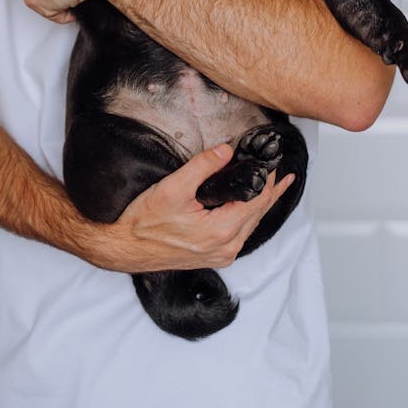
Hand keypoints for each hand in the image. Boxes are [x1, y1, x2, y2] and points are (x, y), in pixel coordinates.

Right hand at [97, 143, 295, 273]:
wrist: (125, 248)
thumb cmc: (144, 224)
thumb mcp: (173, 188)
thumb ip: (203, 166)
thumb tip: (226, 151)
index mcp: (220, 232)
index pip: (257, 201)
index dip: (269, 182)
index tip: (276, 165)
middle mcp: (225, 248)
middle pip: (258, 214)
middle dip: (271, 191)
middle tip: (282, 173)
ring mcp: (221, 255)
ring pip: (251, 225)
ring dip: (262, 204)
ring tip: (274, 187)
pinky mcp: (213, 256)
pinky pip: (240, 234)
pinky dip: (248, 216)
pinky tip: (248, 207)